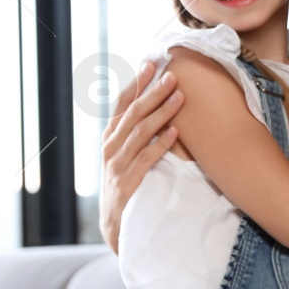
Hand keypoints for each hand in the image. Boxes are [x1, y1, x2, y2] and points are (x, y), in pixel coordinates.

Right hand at [99, 60, 183, 251]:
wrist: (116, 225)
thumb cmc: (126, 184)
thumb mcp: (126, 154)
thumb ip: (136, 132)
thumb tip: (156, 103)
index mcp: (110, 136)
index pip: (122, 103)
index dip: (137, 82)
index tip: (152, 63)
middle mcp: (110, 147)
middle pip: (133, 113)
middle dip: (153, 92)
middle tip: (172, 75)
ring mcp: (117, 165)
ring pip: (139, 132)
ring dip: (161, 112)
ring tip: (179, 97)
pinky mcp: (127, 183)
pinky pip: (145, 159)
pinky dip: (160, 144)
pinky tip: (175, 132)